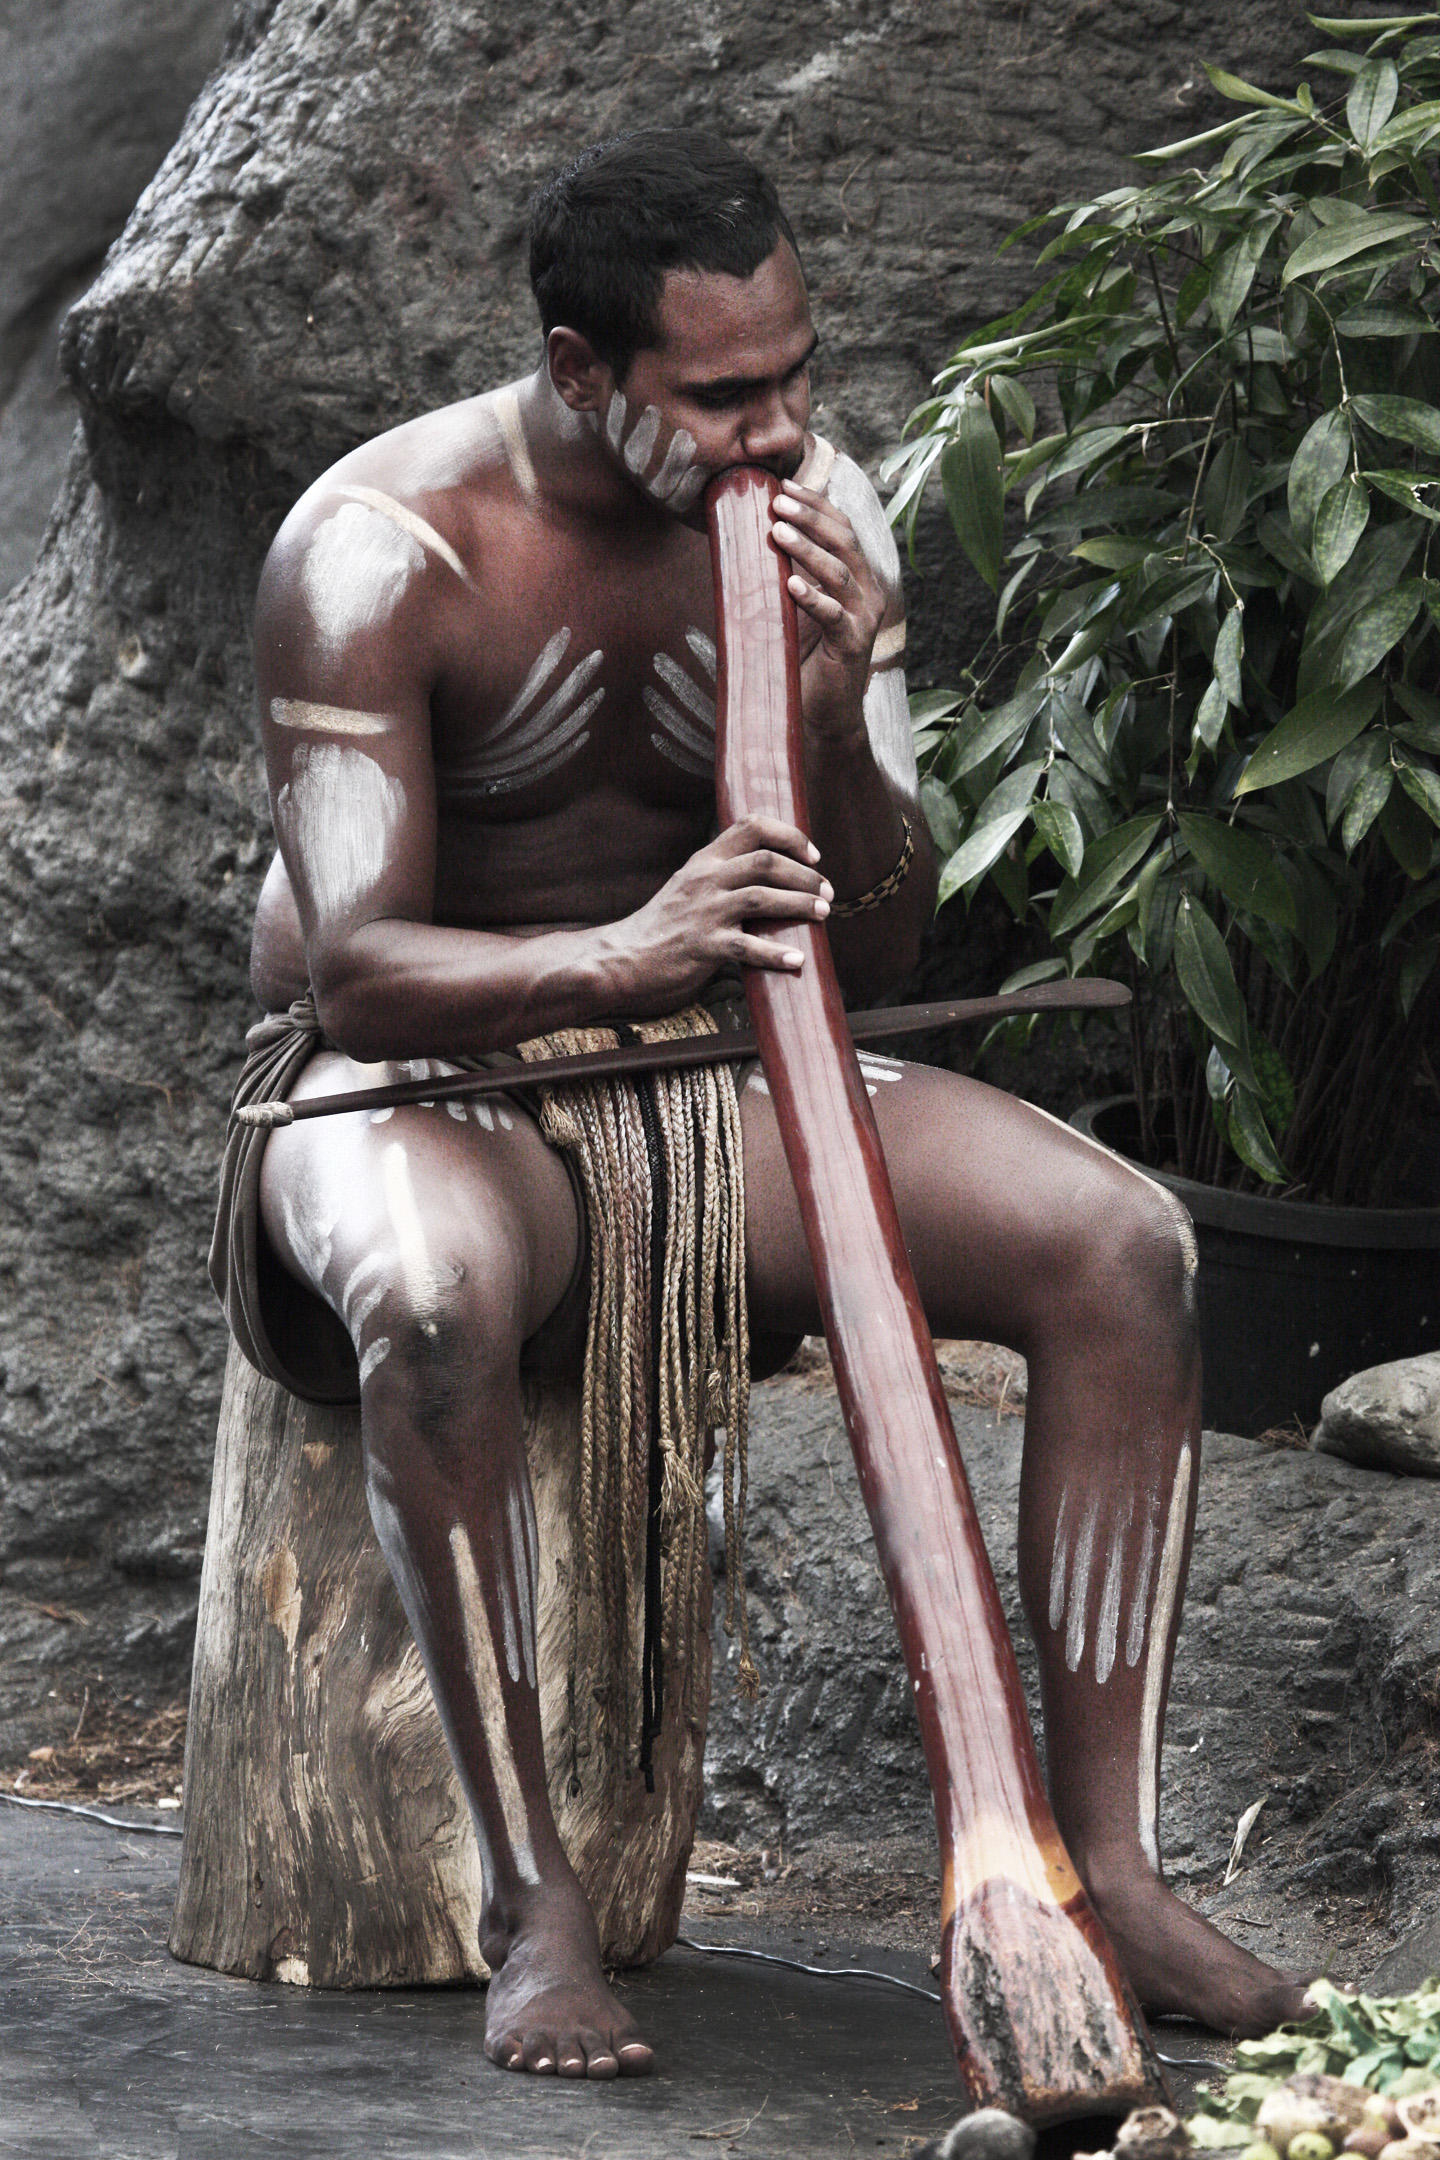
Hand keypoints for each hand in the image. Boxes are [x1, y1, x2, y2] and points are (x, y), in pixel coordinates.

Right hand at [610, 816, 832, 1008]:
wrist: (624, 958)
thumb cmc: (663, 927)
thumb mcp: (689, 887)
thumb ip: (722, 877)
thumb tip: (771, 878)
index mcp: (704, 861)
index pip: (752, 826)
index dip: (789, 836)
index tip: (813, 856)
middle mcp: (705, 880)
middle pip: (765, 861)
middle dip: (805, 875)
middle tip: (827, 892)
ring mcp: (703, 912)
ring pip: (762, 897)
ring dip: (799, 904)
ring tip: (823, 914)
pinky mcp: (702, 946)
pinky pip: (747, 946)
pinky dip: (776, 953)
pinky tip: (797, 960)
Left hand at [770, 483, 885, 738]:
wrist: (824, 713)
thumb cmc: (807, 656)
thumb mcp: (798, 606)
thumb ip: (790, 571)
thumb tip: (753, 534)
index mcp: (859, 577)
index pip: (842, 529)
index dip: (816, 504)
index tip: (785, 483)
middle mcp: (869, 593)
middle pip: (845, 542)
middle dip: (810, 517)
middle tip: (778, 499)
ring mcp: (864, 619)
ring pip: (839, 573)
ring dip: (807, 549)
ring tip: (777, 531)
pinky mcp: (852, 645)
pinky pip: (833, 616)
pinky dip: (812, 598)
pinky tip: (790, 584)